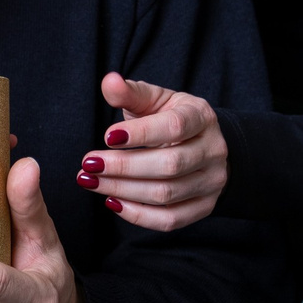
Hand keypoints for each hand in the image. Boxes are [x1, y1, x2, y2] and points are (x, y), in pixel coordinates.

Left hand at [78, 72, 227, 230]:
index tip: (106, 136)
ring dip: (123, 191)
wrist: (203, 145)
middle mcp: (213, 150)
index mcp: (202, 117)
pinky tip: (112, 202)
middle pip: (169, 165)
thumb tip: (109, 82)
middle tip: (88, 165)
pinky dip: (138, 215)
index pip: (174, 127)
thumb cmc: (170, 118)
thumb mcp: (154, 100)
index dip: (140, 134)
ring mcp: (212, 182)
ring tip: (91, 182)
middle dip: (123, 167)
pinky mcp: (204, 207)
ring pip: (166, 195)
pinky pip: (170, 220)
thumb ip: (130, 93)